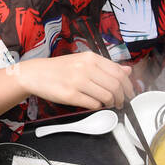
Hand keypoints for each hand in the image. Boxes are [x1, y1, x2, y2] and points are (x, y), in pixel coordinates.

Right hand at [19, 51, 134, 109]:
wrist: (35, 74)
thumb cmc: (59, 68)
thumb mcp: (83, 61)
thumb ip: (105, 66)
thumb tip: (127, 70)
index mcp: (90, 58)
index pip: (118, 72)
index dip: (128, 85)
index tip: (129, 92)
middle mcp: (85, 68)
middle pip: (115, 85)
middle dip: (122, 97)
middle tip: (121, 102)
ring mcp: (77, 81)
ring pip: (107, 96)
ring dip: (111, 103)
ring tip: (109, 104)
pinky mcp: (70, 95)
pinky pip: (93, 104)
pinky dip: (98, 107)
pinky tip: (96, 105)